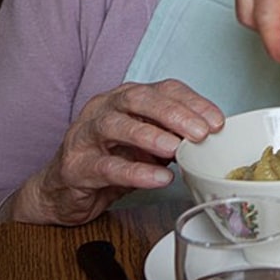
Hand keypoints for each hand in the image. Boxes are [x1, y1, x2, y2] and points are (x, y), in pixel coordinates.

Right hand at [5, 80, 223, 225]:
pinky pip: (107, 166)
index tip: (217, 121)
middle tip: (200, 132)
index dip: (193, 102)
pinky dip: (136, 172)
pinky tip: (158, 177)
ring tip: (177, 149)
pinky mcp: (75, 165)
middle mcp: (105, 107)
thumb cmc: (110, 160)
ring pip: (118, 125)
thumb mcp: (146, 145)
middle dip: (174, 113)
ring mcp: (86, 134)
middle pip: (140, 99)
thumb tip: (209, 138)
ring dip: (151, 136)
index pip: (165, 89)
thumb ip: (172, 136)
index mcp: (127, 97)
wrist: (62, 190)